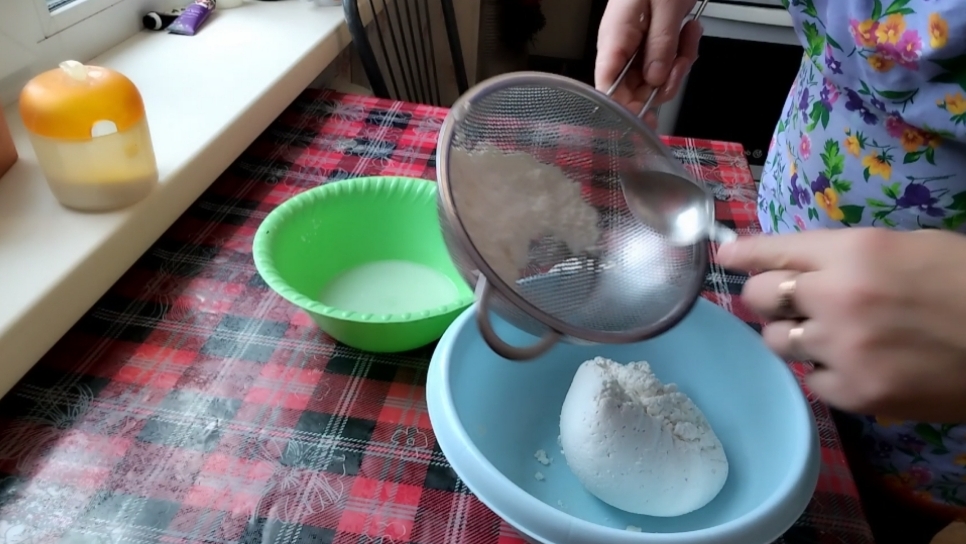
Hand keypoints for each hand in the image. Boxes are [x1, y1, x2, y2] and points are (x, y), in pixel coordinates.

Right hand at [594, 0, 701, 128]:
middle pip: (634, 90)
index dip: (624, 108)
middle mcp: (620, 48)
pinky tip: (689, 32)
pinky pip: (667, 64)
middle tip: (682, 61)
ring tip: (689, 36)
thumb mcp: (665, 6)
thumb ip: (660, 43)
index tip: (647, 118)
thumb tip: (656, 80)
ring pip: (655, 79)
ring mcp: (636, 47)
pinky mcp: (652, 44)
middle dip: (665, 82)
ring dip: (679, 64)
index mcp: (614, 38)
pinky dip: (683, 53)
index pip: (607, 87)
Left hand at [716, 228, 965, 422]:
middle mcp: (836, 298)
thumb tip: (792, 262)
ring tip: (830, 333)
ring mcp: (843, 349)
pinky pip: (812, 380)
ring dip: (792, 335)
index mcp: (853, 252)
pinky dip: (826, 371)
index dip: (741, 255)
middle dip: (766, 297)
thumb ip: (841, 255)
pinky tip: (856, 363)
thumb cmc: (965, 284)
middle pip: (759, 297)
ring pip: (777, 342)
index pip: (770, 251)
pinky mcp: (855, 393)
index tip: (724, 257)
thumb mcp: (904, 247)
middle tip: (786, 301)